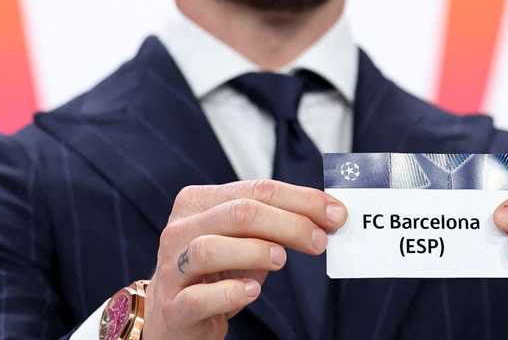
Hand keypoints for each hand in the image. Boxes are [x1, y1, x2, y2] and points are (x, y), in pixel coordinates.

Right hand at [139, 180, 347, 339]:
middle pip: (238, 213)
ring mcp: (172, 269)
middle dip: (289, 223)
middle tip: (320, 241)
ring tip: (282, 261)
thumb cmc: (219, 273)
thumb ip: (278, 225)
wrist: (177, 317)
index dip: (302, 199)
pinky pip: (199, 297)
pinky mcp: (173, 308)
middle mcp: (180, 230)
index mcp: (198, 202)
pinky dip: (230, 292)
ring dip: (255, 251)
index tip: (336, 214)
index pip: (256, 189)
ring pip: (210, 248)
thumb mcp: (247, 242)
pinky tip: (252, 291)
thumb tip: (329, 216)